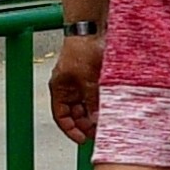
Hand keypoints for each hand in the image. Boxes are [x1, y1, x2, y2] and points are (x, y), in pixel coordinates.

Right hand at [45, 29, 104, 149]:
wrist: (92, 29)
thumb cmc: (81, 48)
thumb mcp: (86, 79)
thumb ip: (91, 100)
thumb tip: (95, 119)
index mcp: (59, 89)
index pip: (61, 116)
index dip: (70, 130)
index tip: (82, 139)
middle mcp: (69, 88)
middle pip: (75, 114)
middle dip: (85, 124)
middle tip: (97, 133)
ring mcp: (81, 83)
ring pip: (87, 106)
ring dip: (94, 115)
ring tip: (105, 123)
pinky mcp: (93, 78)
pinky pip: (96, 97)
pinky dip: (101, 104)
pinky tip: (110, 110)